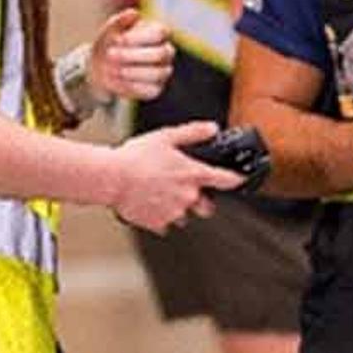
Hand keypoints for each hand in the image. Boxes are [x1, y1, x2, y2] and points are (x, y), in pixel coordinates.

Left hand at [87, 10, 176, 103]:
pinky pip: (150, 90)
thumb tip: (135, 13)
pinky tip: (115, 80)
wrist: (99, 67)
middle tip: (110, 55)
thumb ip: (121, 20)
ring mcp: (163, 72)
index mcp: (159, 33)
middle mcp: (166, 52)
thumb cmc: (109, 43)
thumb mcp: (110, 29)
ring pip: (157, 74)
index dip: (140, 37)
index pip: (161, 33)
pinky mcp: (155, 89)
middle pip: (161, 54)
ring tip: (110, 69)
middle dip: (133, 55)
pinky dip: (130, 86)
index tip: (118, 40)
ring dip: (131, 72)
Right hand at [106, 122, 239, 233]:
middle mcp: (188, 196)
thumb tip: (212, 128)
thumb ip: (193, 133)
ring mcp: (174, 212)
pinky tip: (149, 202)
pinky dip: (160, 216)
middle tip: (186, 190)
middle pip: (208, 207)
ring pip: (185, 216)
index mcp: (192, 174)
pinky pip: (165, 223)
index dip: (236, 180)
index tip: (239, 180)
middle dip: (202, 201)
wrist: (112, 178)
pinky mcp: (159, 223)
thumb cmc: (136, 157)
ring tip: (160, 194)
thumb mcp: (166, 136)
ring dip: (179, 208)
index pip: (225, 179)